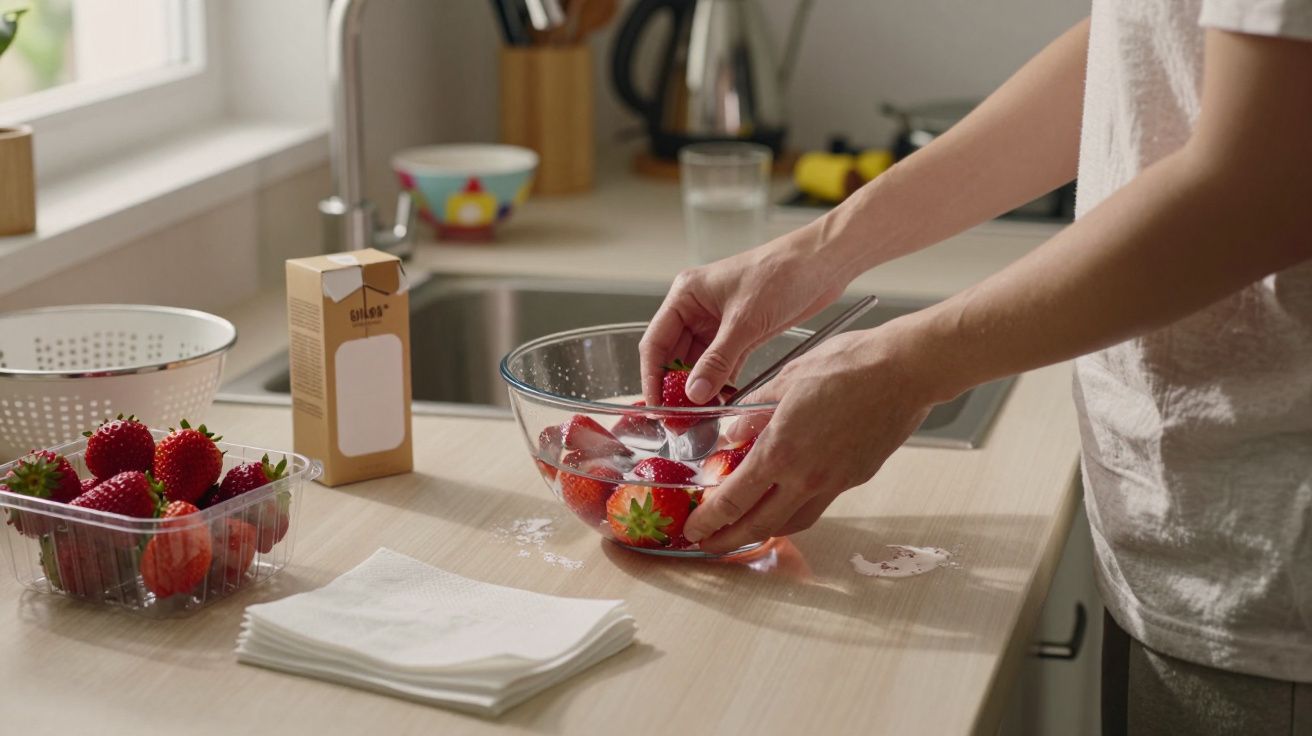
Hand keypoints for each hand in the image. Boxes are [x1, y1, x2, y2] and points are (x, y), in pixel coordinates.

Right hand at [640, 225, 848, 405]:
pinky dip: (721, 383)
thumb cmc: (782, 273)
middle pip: (674, 356)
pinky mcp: (741, 333)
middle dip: (675, 389)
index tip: (657, 407)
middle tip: (679, 420)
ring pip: (698, 363)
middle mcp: (696, 309)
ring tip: (699, 418)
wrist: (822, 263)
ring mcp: (718, 322)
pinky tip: (723, 401)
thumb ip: (717, 361)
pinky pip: (722, 364)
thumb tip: (694, 394)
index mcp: (686, 295)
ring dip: (699, 389)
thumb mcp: (745, 321)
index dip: (652, 377)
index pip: (656, 342)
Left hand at [684, 323, 939, 553]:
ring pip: (791, 522)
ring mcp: (834, 482)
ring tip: (743, 530)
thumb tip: (731, 435)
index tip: (693, 528)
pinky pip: (817, 505)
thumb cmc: (848, 365)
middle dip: (729, 540)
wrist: (904, 371)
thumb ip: (753, 413)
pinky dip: (792, 511)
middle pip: (760, 526)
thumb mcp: (785, 379)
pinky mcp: (855, 478)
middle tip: (708, 545)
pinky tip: (784, 501)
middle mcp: (807, 477)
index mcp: (781, 451)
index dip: (709, 520)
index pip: (734, 499)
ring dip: (762, 532)